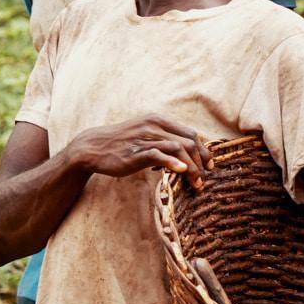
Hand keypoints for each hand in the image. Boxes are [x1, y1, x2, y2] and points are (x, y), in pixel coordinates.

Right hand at [65, 117, 210, 185]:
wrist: (94, 147)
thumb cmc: (122, 144)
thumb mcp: (145, 136)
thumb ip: (163, 141)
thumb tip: (183, 156)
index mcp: (159, 120)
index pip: (191, 133)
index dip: (204, 150)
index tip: (209, 165)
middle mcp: (154, 126)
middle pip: (189, 141)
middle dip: (201, 161)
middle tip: (205, 178)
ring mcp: (145, 138)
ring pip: (178, 149)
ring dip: (192, 167)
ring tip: (196, 183)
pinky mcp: (136, 152)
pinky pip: (159, 155)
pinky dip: (173, 162)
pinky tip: (181, 171)